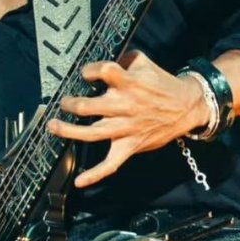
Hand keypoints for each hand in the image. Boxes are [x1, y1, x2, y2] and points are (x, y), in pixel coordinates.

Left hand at [46, 49, 209, 188]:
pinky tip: (79, 181)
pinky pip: (111, 164)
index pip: (103, 72)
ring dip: (68, 131)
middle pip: (88, 107)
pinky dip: (95, 175)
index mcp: (129, 83)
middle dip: (70, 104)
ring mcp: (127, 128)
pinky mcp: (130, 146)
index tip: (84, 73)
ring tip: (53, 126)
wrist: (186, 106)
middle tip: (64, 102)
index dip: (89, 71)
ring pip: (91, 133)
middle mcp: (125, 106)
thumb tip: (100, 62)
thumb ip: (122, 59)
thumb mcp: (144, 63)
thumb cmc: (161, 84)